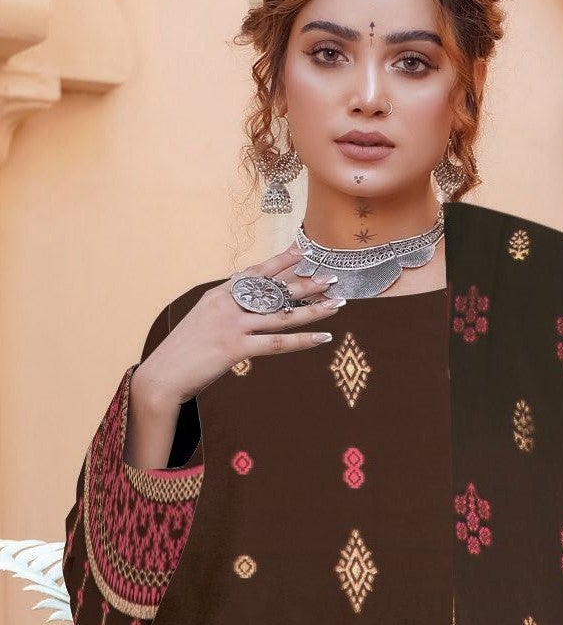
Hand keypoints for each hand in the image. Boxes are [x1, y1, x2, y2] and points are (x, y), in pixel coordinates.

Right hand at [133, 246, 345, 410]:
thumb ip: (225, 311)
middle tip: (333, 276)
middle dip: (306, 282)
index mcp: (218, 295)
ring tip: (338, 303)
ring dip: (313, 308)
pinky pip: (276, 343)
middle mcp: (227, 305)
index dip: (281, 261)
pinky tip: (324, 337)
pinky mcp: (235, 348)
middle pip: (274, 290)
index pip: (255, 273)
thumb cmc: (184, 352)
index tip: (303, 251)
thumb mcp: (204, 322)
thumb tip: (247, 310)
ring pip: (281, 314)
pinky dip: (302, 340)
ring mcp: (231, 325)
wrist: (163, 374)